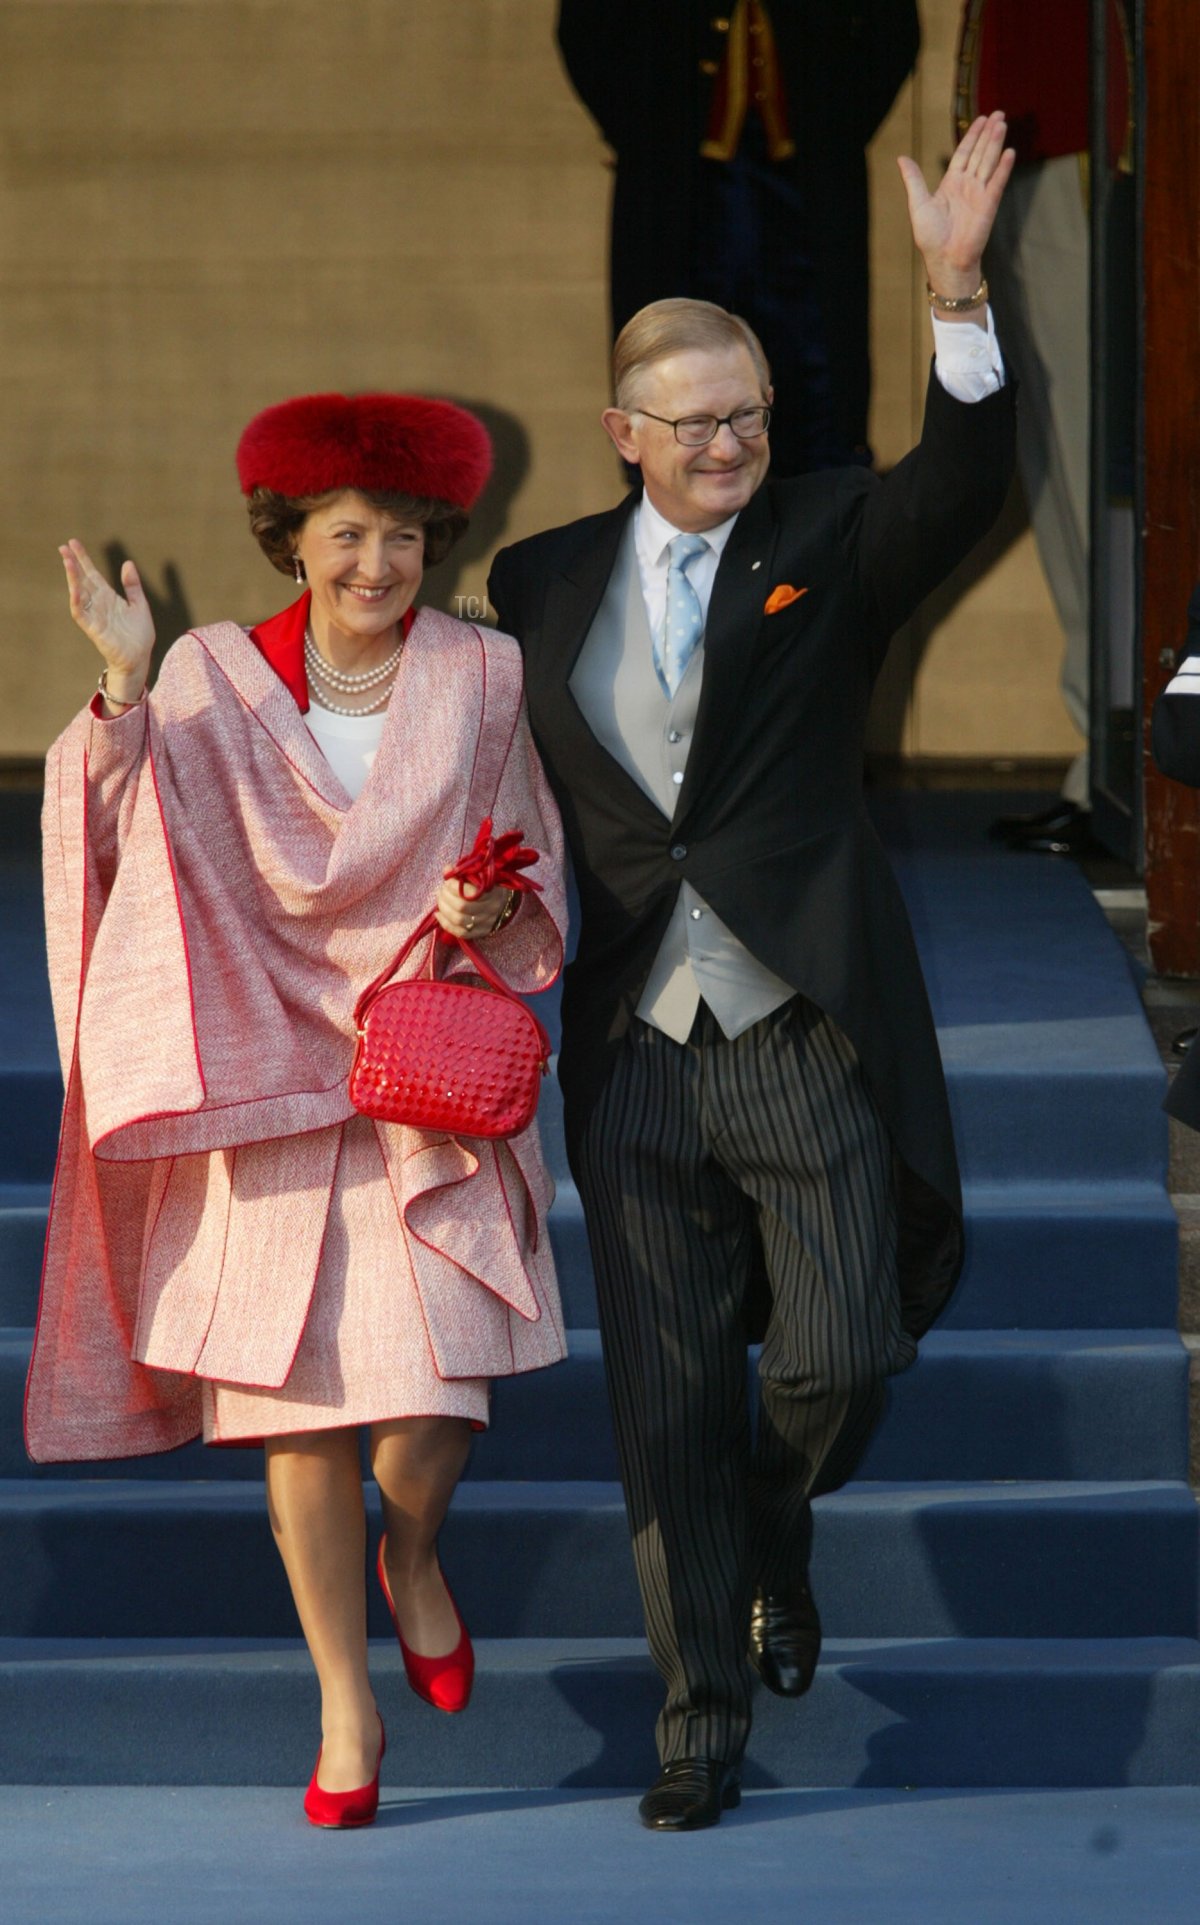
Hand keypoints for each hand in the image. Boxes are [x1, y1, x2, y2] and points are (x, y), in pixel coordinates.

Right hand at [60, 538, 154, 697]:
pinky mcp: (93, 628)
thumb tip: (127, 563)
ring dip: (72, 578)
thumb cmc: (138, 634)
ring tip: (67, 561)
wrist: (139, 658)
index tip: (73, 543)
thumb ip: (132, 585)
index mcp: (107, 596)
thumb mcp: (138, 604)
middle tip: (63, 547)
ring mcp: (94, 615)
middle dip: (73, 564)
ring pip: (78, 593)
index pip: (92, 574)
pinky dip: (77, 601)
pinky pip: (81, 614)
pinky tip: (74, 589)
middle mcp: (98, 603)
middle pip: (82, 580)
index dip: (83, 559)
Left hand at [434, 876, 509, 940]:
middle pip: (461, 907)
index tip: (447, 880)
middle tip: (441, 891)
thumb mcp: (482, 875)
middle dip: (446, 897)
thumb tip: (447, 870)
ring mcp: (486, 923)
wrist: (506, 902)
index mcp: (493, 892)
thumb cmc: (490, 886)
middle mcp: (491, 909)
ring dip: (444, 909)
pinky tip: (438, 914)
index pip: (469, 892)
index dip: (453, 886)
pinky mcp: (481, 932)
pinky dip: (445, 924)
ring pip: (459, 920)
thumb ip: (465, 872)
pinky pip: (460, 932)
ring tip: (440, 900)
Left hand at [897, 112, 1015, 299]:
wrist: (944, 260)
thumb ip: (914, 180)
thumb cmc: (931, 238)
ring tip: (1002, 124)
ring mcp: (979, 194)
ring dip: (996, 143)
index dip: (973, 136)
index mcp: (951, 183)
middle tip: (998, 113)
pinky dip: (1004, 169)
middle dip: (988, 133)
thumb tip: (902, 158)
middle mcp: (968, 186)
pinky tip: (1009, 153)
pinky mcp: (988, 206)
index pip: (964, 153)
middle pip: (980, 153)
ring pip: (989, 163)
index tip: (981, 119)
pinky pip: (997, 183)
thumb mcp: (918, 204)